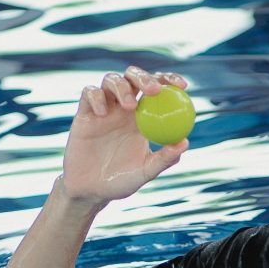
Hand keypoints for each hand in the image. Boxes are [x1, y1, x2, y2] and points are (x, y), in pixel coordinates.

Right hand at [60, 66, 189, 206]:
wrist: (90, 190)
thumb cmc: (120, 181)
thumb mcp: (145, 172)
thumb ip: (164, 159)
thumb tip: (184, 143)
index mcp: (143, 116)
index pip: (158, 89)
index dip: (169, 81)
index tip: (182, 86)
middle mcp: (123, 108)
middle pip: (134, 77)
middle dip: (145, 77)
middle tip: (154, 90)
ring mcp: (104, 108)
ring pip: (111, 79)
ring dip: (122, 86)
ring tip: (129, 106)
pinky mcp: (84, 113)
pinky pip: (88, 93)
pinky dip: (97, 97)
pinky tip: (102, 114)